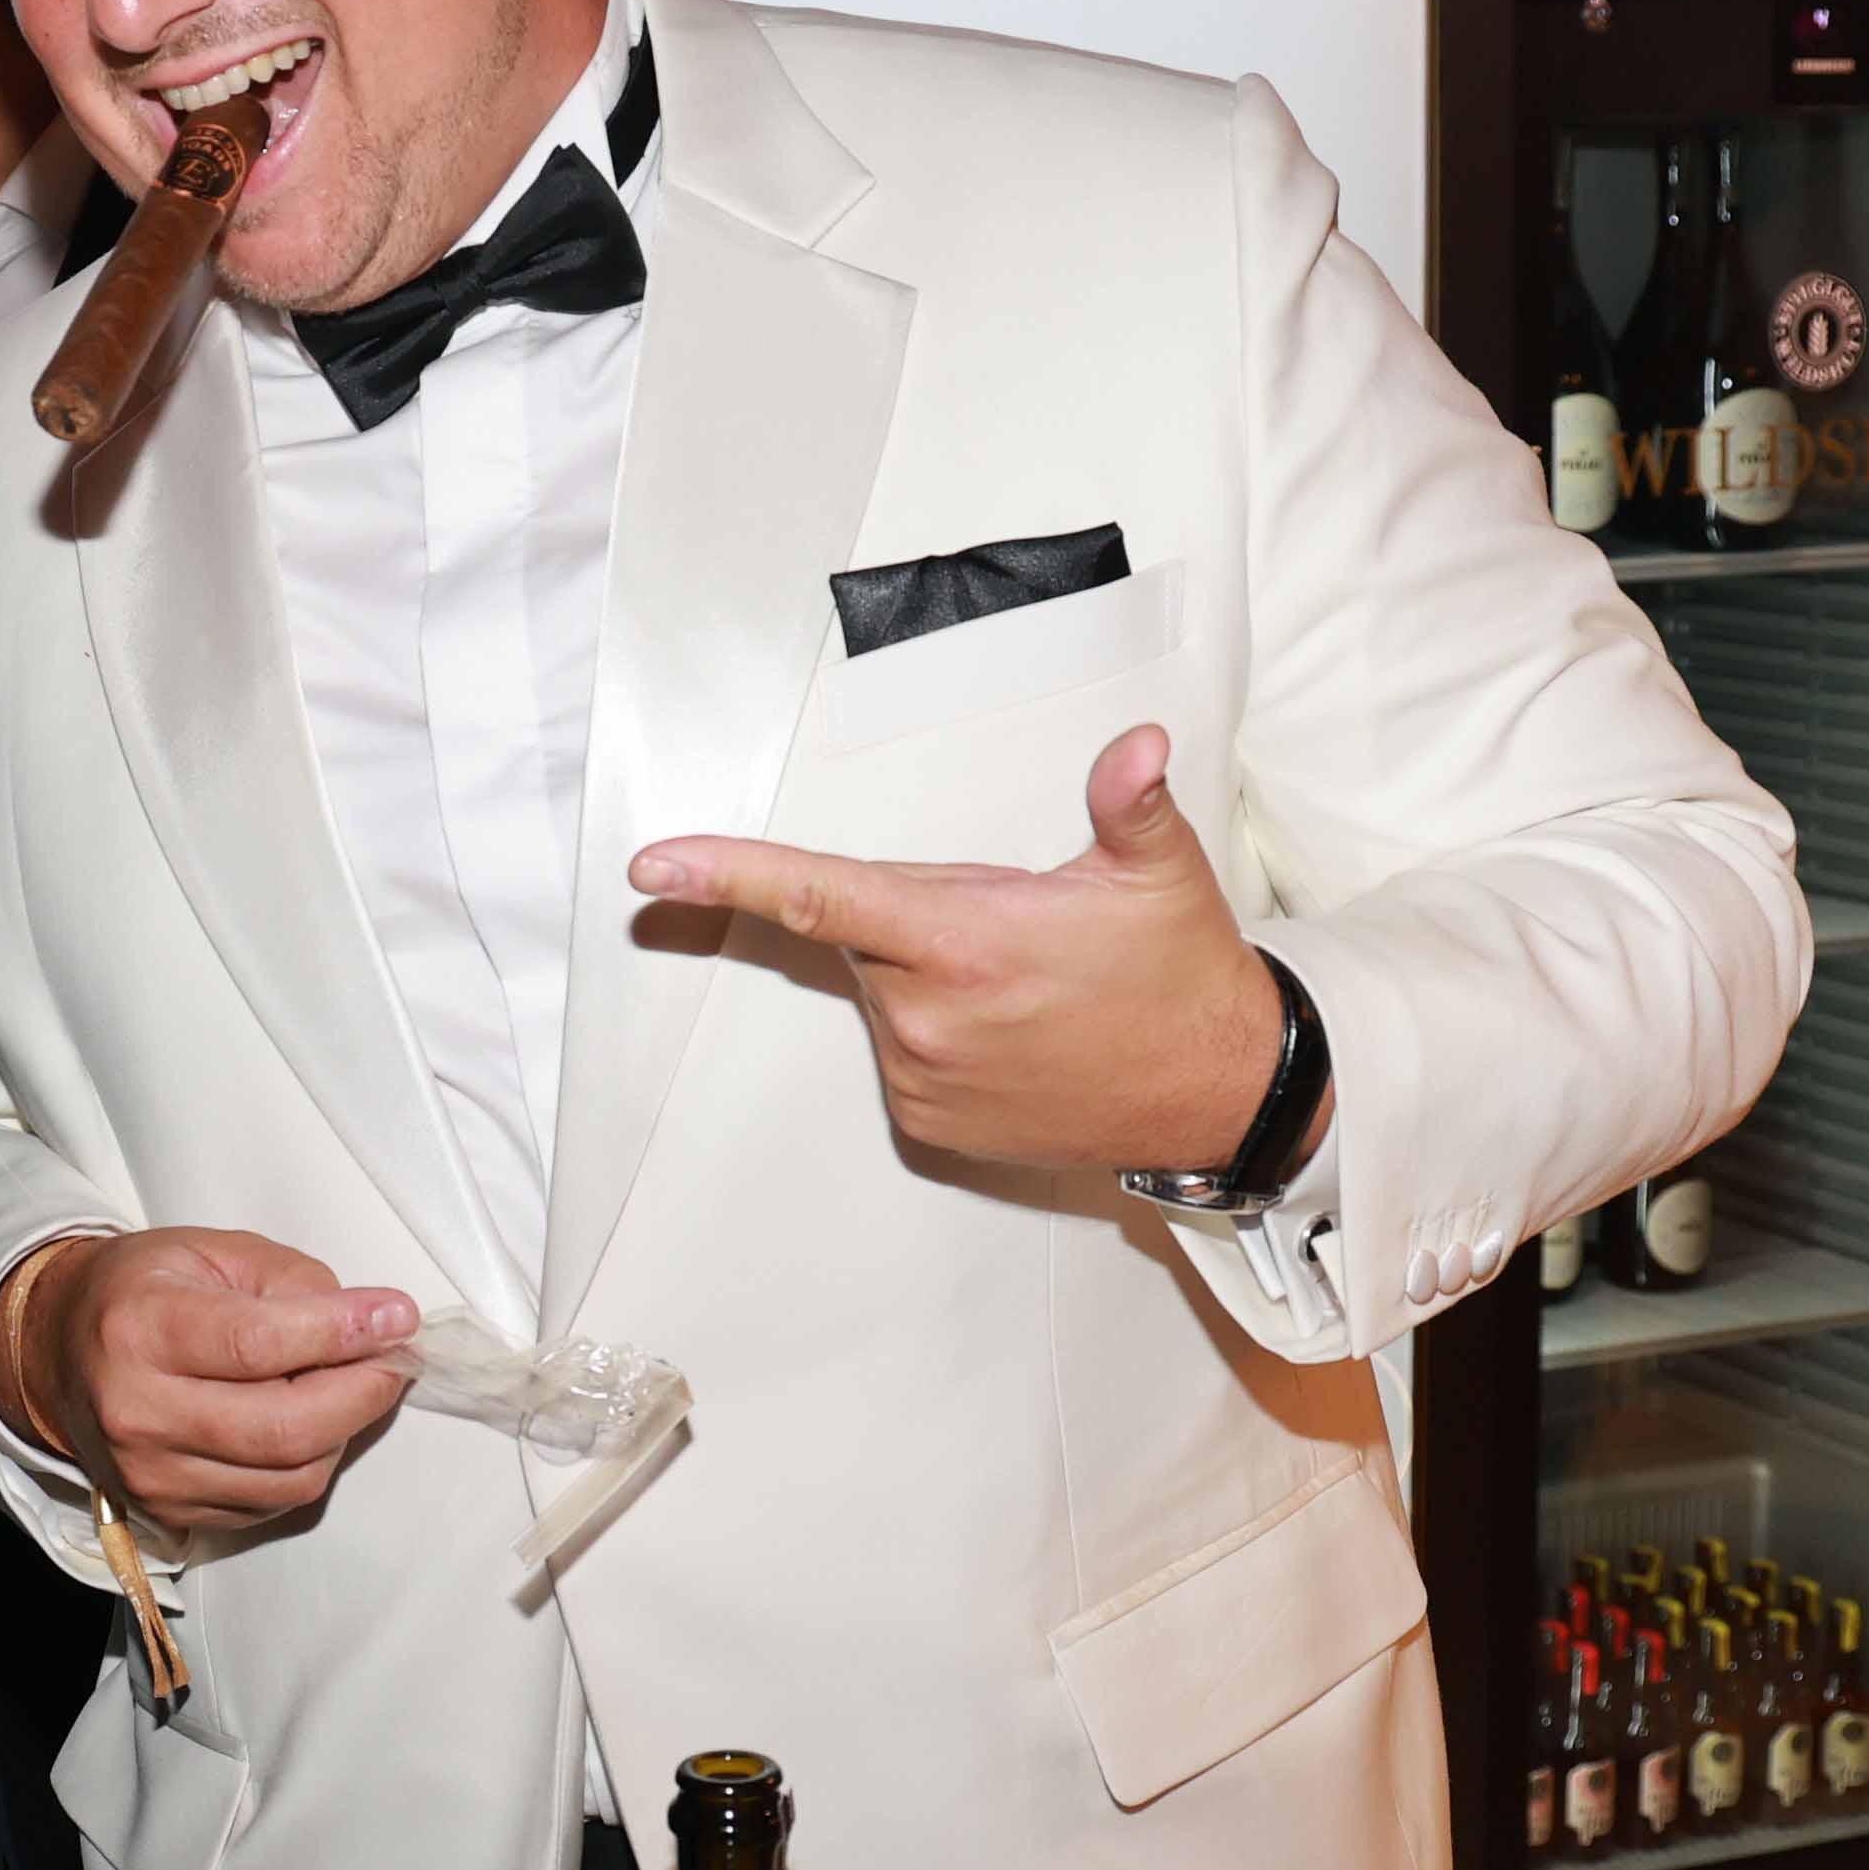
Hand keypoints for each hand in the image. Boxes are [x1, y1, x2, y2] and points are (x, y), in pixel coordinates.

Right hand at [0, 1226, 414, 1542]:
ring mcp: (151, 1474)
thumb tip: (373, 1325)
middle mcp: (138, 1411)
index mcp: (140, 1329)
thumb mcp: (211, 1252)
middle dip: (362, 1393)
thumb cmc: (143, 1291)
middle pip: (282, 1429)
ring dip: (343, 1432)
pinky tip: (310, 1421)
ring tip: (350, 1385)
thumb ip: (293, 1282)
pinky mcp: (169, 1512)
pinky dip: (309, 1464)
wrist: (57, 1351)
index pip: (258, 1343)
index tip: (397, 1316)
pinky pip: (272, 1504)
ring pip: (290, 1478)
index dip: (341, 1333)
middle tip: (395, 1359)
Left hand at [626, 726, 1287, 1175]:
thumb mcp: (1159, 876)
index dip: (729, 875)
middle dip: (922, 913)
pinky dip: (940, 1028)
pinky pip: (902, 1050)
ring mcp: (922, 1079)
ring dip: (932, 974)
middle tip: (1017, 923)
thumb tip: (1137, 745)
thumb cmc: (1179, 979)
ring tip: (1029, 985)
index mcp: (965, 940)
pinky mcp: (926, 1124)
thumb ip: (1128, 802)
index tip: (656, 866)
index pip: (821, 896)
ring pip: (886, 991)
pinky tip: (1014, 1031)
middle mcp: (927, 1017)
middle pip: (868, 933)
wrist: (1212, 1097)